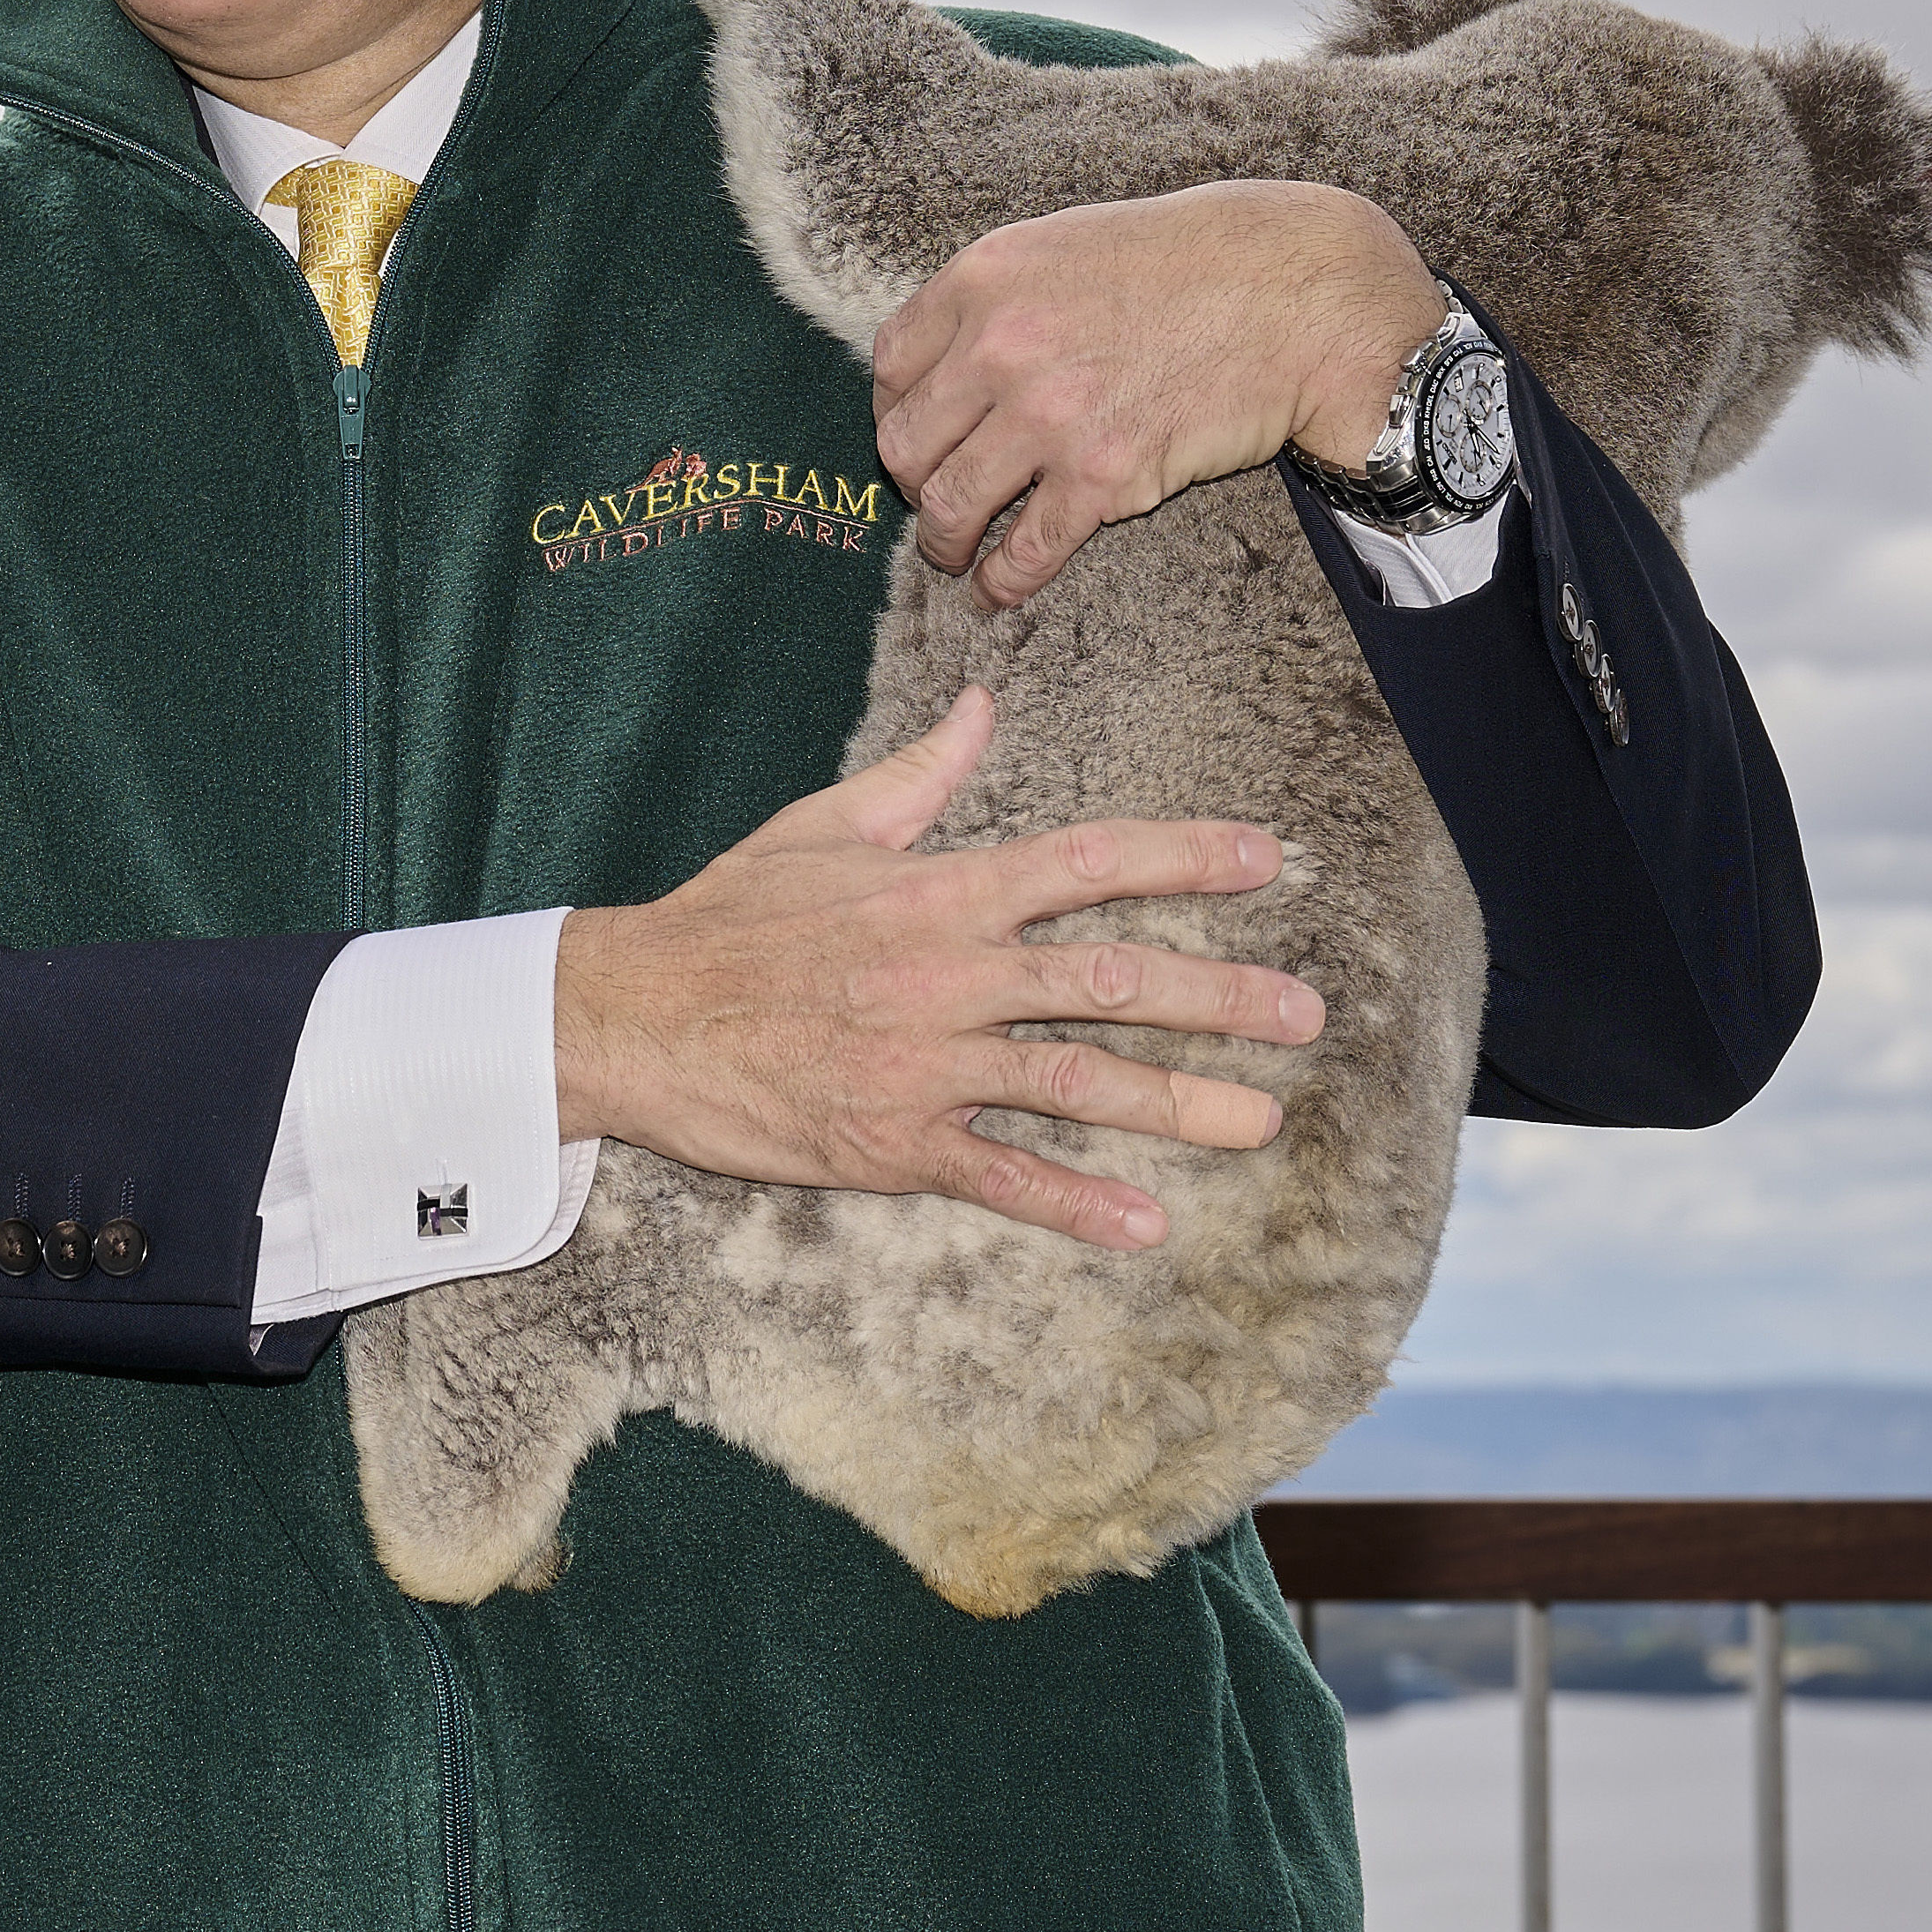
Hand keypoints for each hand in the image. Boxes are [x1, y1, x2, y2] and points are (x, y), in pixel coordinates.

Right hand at [554, 689, 1321, 1248]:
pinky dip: (1074, 1204)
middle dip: (1218, 997)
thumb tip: (983, 706)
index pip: (1083, 860)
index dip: (1181, 856)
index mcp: (936, 890)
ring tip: (1262, 1122)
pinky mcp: (889, 1140)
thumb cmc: (725, 917)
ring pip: (1074, 1082)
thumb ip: (920, 776)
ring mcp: (922, 1062)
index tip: (1266, 860)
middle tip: (1303, 1015)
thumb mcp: (820, 825)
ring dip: (1178, 1104)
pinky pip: (999, 1175)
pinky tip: (1145, 1226)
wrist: (628, 1015)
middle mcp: (945, 973)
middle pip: (1110, 979)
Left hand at [869, 180, 1443, 607]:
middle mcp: (999, 347)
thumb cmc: (1189, 262)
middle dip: (913, 483)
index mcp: (982, 280)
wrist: (1295, 295)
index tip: (915, 435)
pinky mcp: (1103, 475)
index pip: (889, 368)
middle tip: (934, 499)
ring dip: (944, 541)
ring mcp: (1048, 415)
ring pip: (951, 505)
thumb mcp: (1065, 245)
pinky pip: (1025, 549)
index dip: (895, 412)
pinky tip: (998, 588)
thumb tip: (944, 367)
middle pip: (905, 444)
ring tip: (954, 552)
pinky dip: (1001, 581)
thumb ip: (995, 301)